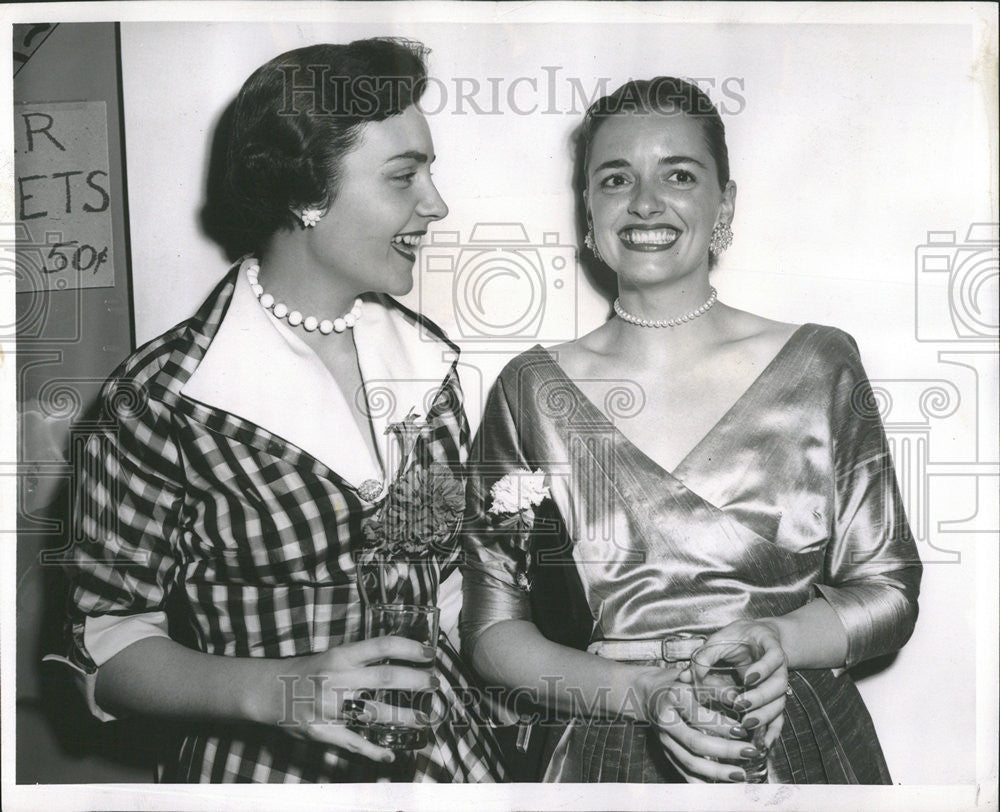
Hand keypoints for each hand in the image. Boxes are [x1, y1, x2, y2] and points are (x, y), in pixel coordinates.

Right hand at [249, 636, 437, 763]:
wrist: (268, 691)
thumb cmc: (307, 671)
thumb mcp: (333, 656)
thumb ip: (361, 658)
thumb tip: (399, 657)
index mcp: (340, 656)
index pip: (382, 646)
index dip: (409, 648)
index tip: (430, 653)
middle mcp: (337, 679)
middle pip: (386, 677)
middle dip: (416, 680)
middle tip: (434, 683)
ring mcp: (330, 707)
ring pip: (375, 712)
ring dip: (405, 716)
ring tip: (425, 718)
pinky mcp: (322, 731)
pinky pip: (353, 743)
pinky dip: (373, 751)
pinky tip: (390, 754)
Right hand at [633, 667, 771, 782]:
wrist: (649, 694)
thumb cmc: (676, 684)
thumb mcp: (695, 678)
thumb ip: (717, 689)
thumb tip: (742, 701)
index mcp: (673, 698)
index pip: (698, 715)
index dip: (721, 724)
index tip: (742, 729)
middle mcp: (667, 722)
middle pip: (695, 742)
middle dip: (725, 750)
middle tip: (749, 752)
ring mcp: (665, 741)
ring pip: (690, 762)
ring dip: (717, 771)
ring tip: (740, 774)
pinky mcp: (667, 754)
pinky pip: (684, 773)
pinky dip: (702, 783)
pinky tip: (720, 786)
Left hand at [682, 620, 788, 749]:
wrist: (757, 639)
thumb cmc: (738, 638)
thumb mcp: (722, 638)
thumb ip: (706, 654)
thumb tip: (687, 675)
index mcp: (769, 647)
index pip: (773, 658)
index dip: (763, 668)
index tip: (747, 677)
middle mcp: (779, 669)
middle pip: (778, 685)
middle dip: (760, 697)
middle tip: (740, 704)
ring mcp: (777, 686)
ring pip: (778, 703)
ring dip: (764, 715)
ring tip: (745, 723)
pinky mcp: (773, 700)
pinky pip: (778, 718)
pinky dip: (772, 731)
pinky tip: (763, 743)